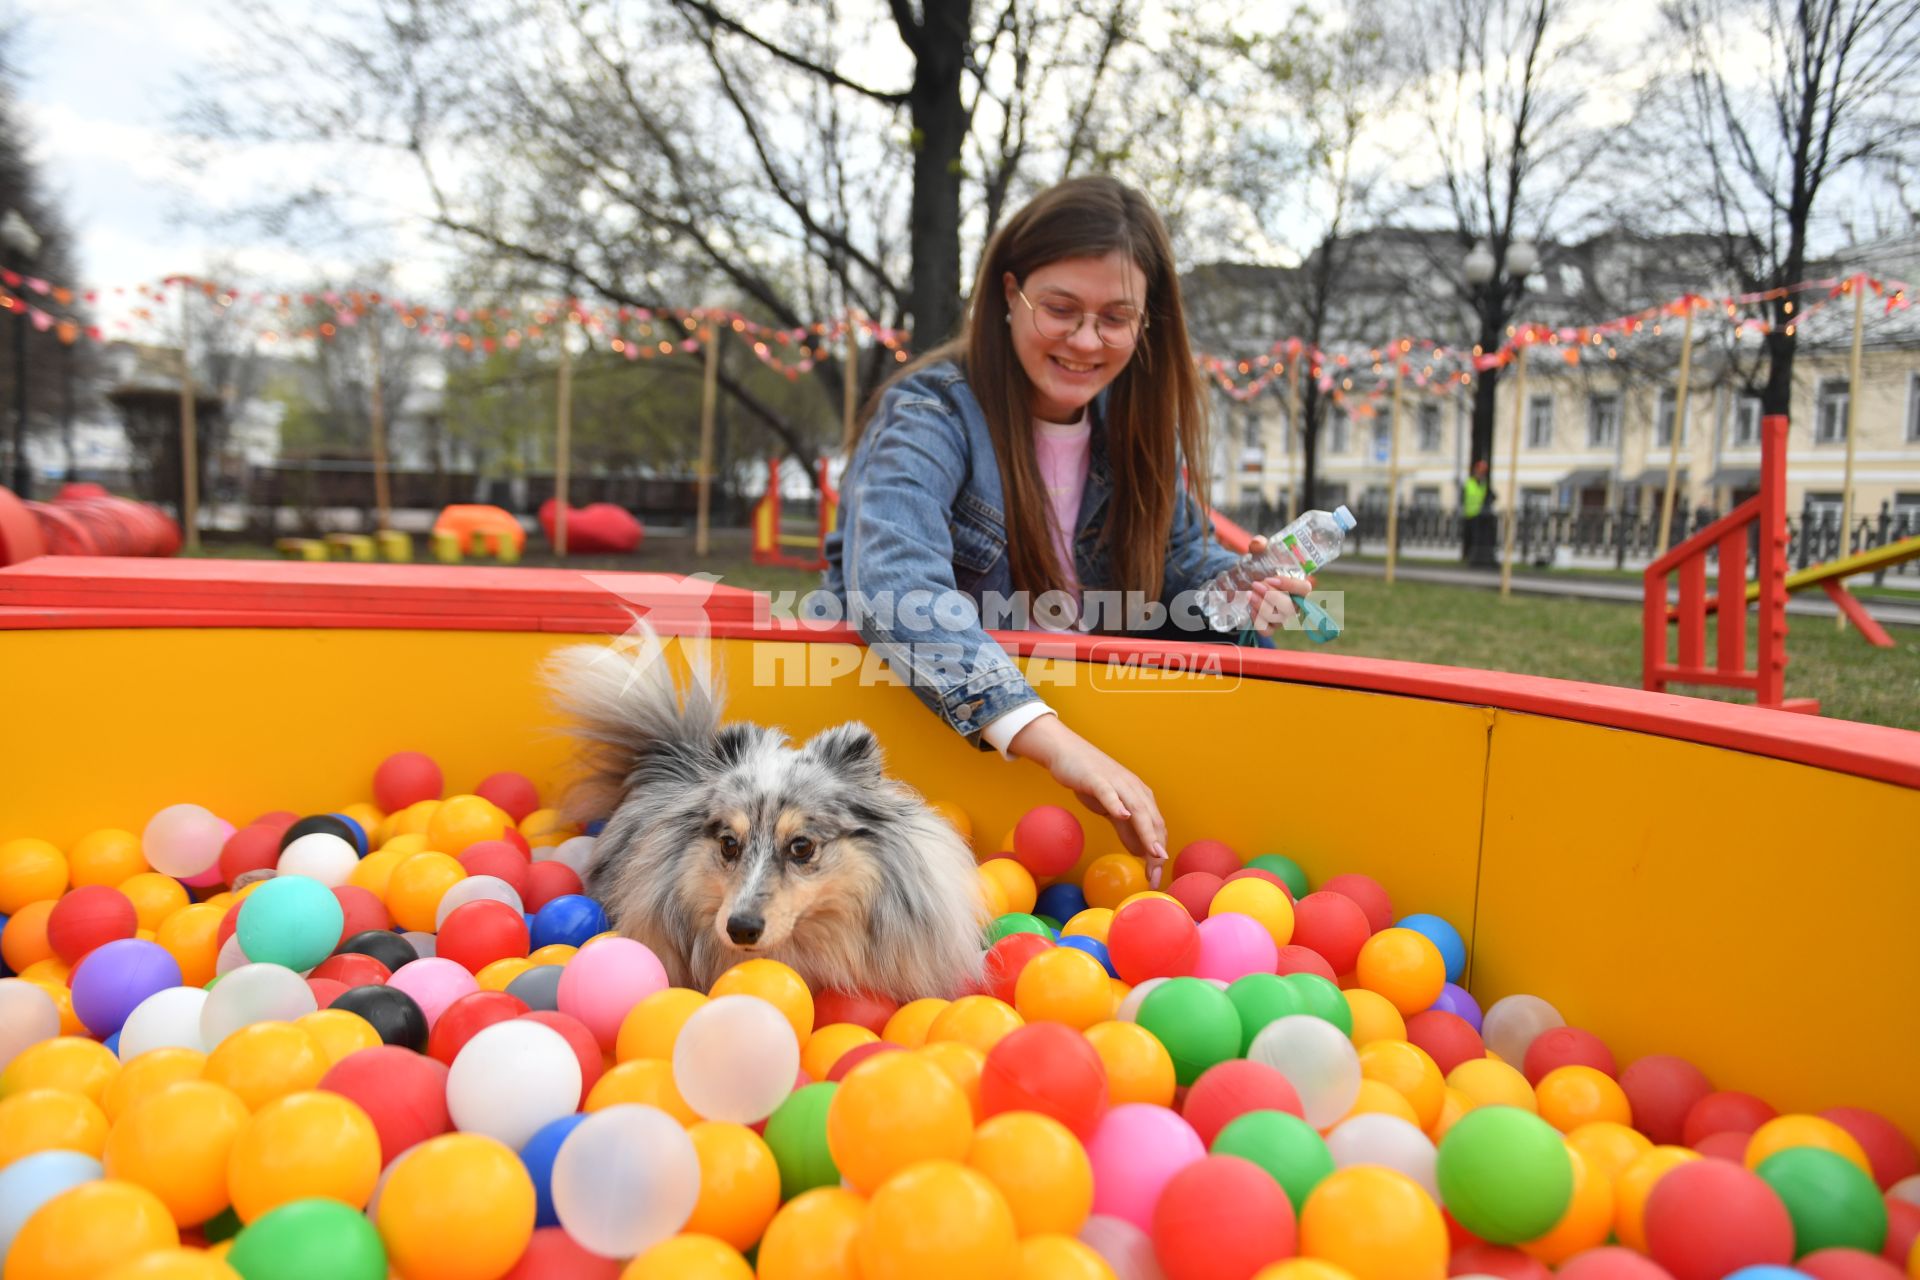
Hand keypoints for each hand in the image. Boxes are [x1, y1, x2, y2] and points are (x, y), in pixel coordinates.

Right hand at [1006, 714, 1169, 886]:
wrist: (1067, 753)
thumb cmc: (1090, 780)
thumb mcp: (1112, 809)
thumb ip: (1127, 829)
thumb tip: (1141, 852)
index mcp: (1141, 797)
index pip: (1156, 828)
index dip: (1157, 853)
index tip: (1155, 878)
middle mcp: (1134, 789)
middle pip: (1151, 821)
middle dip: (1156, 850)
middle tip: (1155, 875)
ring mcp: (1117, 783)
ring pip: (1137, 809)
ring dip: (1146, 831)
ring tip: (1154, 852)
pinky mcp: (1097, 779)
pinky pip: (1109, 793)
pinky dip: (1117, 804)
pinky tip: (1123, 815)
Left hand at [1243, 536, 1315, 632]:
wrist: (1246, 581)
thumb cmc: (1260, 567)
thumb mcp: (1260, 553)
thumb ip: (1260, 544)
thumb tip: (1258, 544)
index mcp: (1297, 585)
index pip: (1304, 589)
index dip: (1290, 585)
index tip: (1271, 578)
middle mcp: (1293, 603)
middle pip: (1291, 607)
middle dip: (1272, 596)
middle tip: (1255, 584)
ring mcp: (1282, 616)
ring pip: (1279, 619)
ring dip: (1263, 607)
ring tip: (1249, 595)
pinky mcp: (1270, 625)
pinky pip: (1267, 629)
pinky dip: (1258, 621)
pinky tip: (1249, 608)